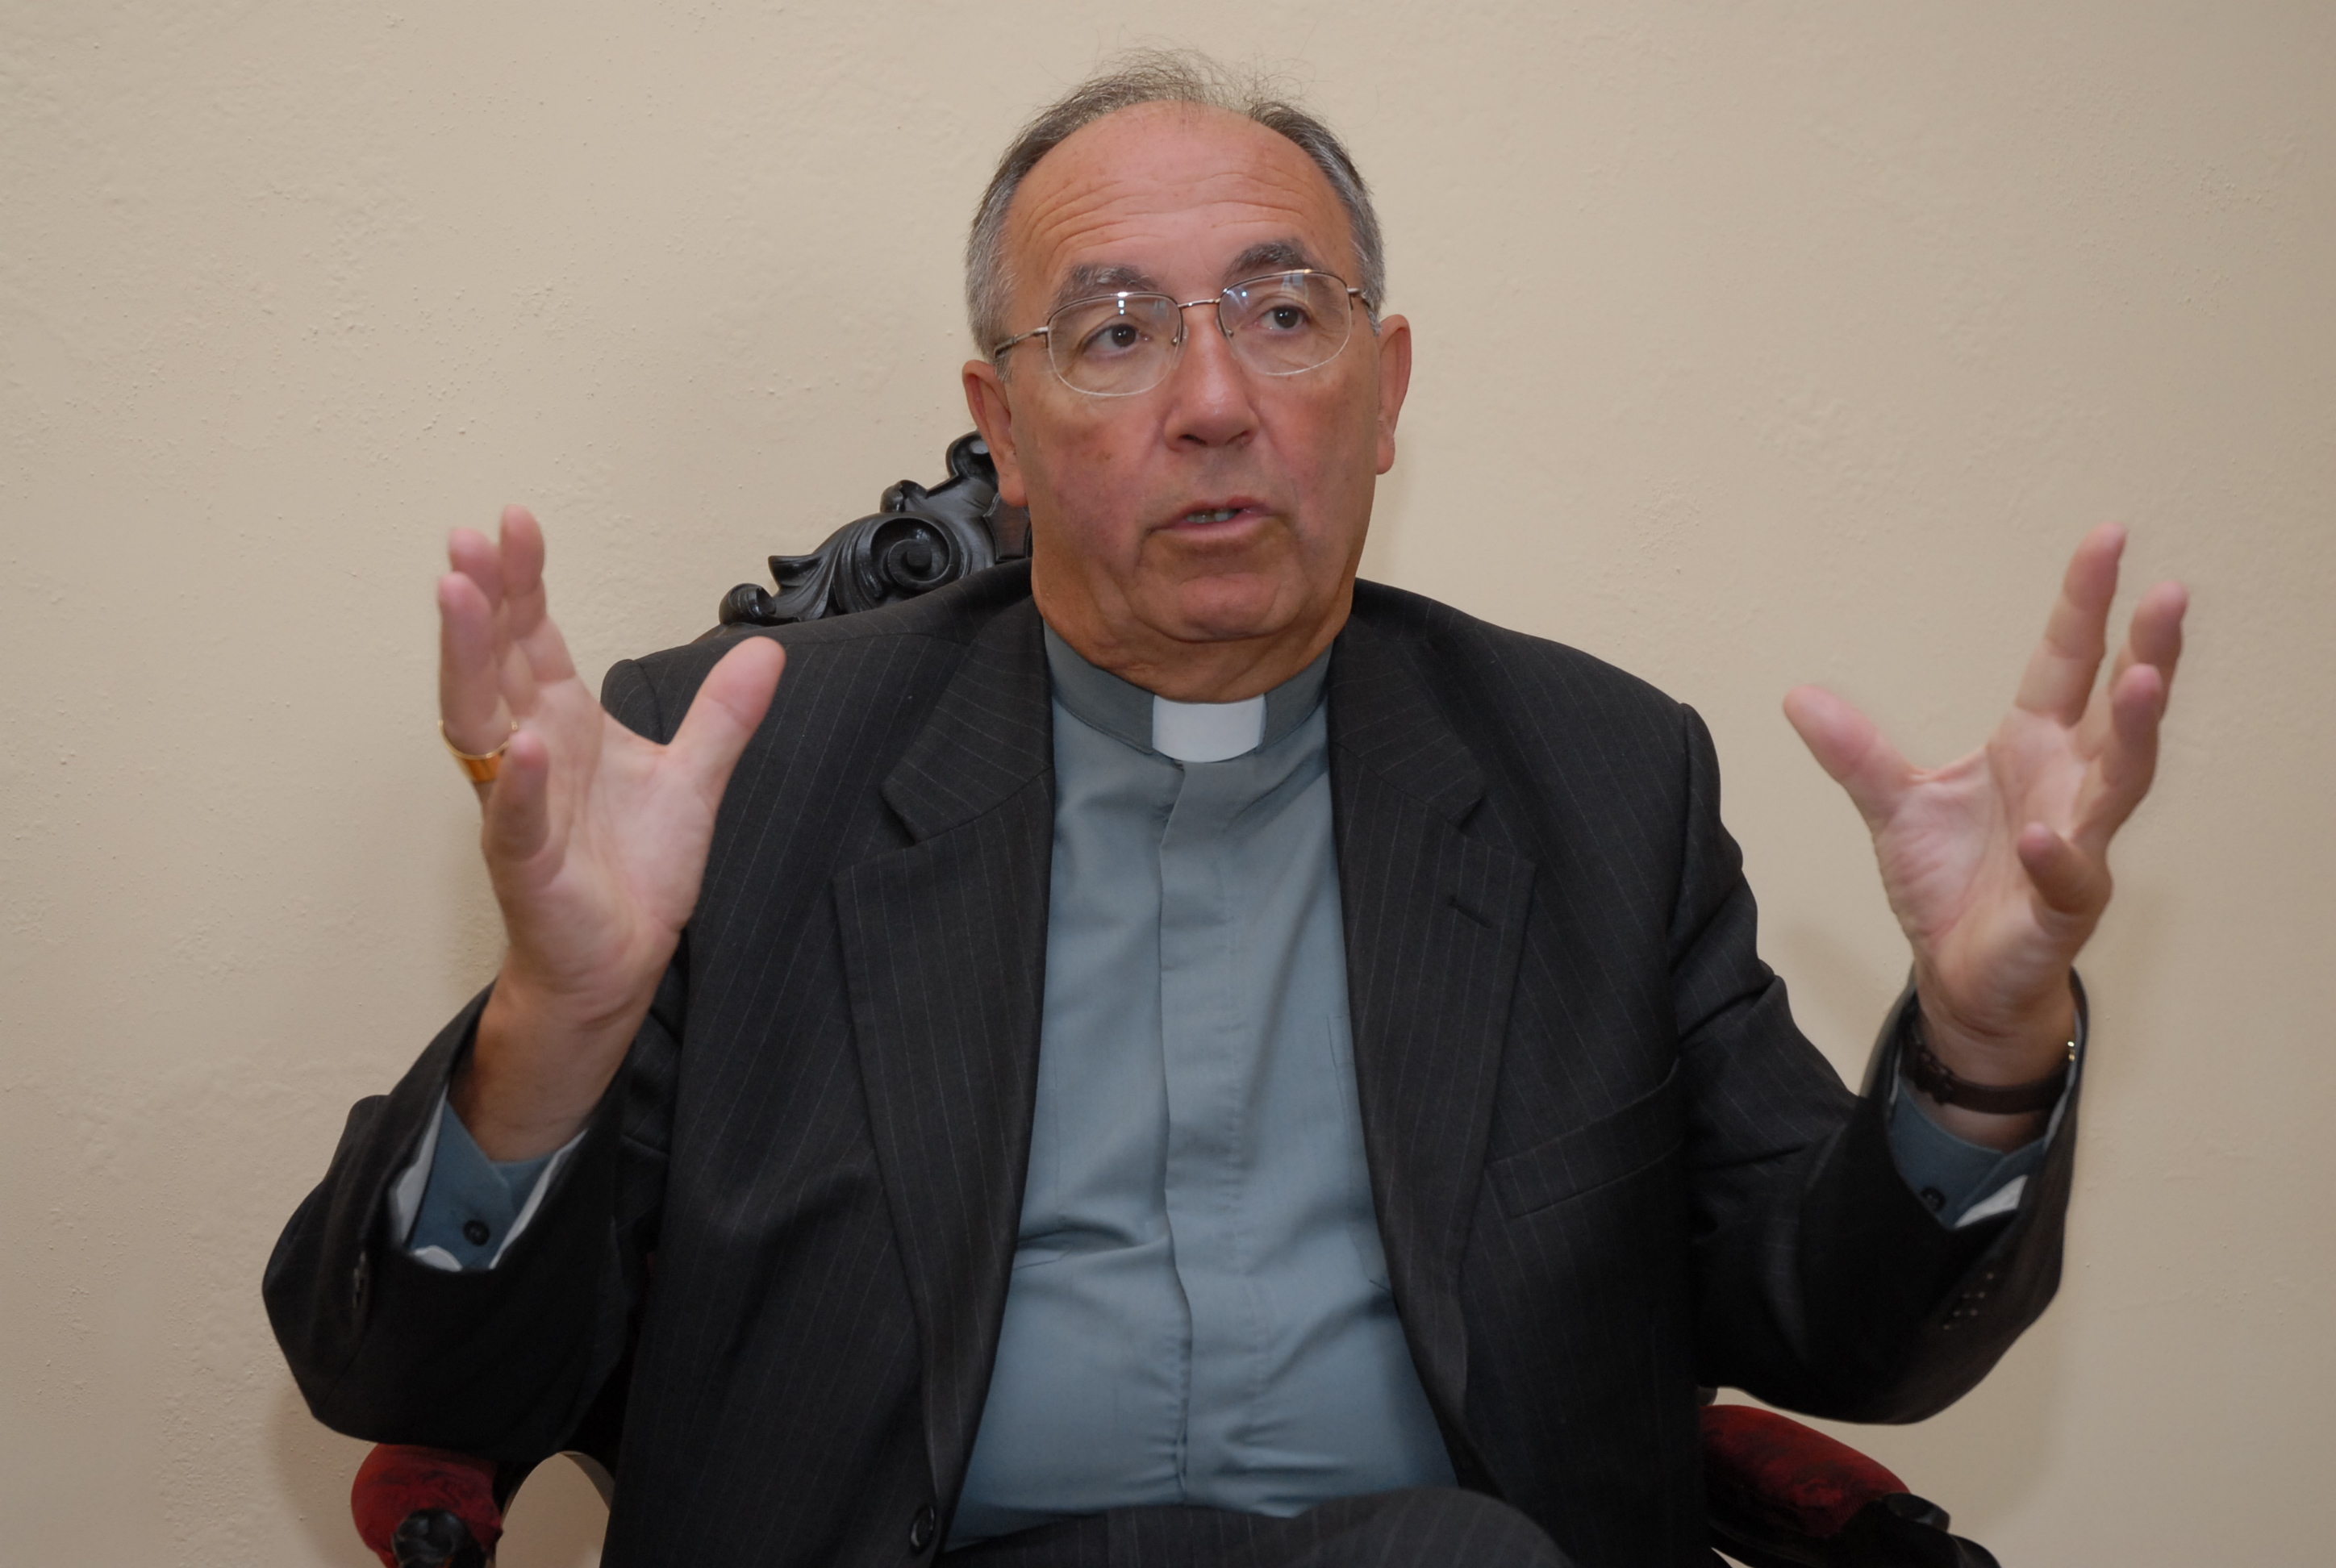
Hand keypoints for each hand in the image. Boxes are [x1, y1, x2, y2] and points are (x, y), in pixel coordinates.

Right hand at [438, 506, 784, 1157]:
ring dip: (469, 661)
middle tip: (470, 538)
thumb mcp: (693, 779)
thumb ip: (721, 716)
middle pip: (496, 662)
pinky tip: (523, 746)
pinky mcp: (527, 864)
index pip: (534, 637)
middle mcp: (528, 752)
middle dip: (483, 599)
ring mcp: (519, 805)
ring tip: (460, 599)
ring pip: (480, 723)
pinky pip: (514, 819)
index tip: (517, 522)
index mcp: (562, 723)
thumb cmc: (634, 872)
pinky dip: (518, 784)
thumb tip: (766, 650)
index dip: (524, 581)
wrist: (621, 961)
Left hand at [1784, 525, 2185, 1140]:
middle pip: (2119, 710)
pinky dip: (2059, 853)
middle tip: (2170, 595)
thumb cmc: (1950, 885)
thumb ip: (1855, 753)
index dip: (2086, 604)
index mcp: (2032, 746)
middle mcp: (2068, 784)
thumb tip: (1799, 696)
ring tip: (2144, 682)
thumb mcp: (1893, 806)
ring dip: (2135, 734)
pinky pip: (2067, 875)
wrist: (1958, 976)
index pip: (2067, 662)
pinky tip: (2047, 831)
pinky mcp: (2064, 905)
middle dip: (2148, 653)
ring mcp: (2077, 844)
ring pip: (2121, 781)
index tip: (2107, 539)